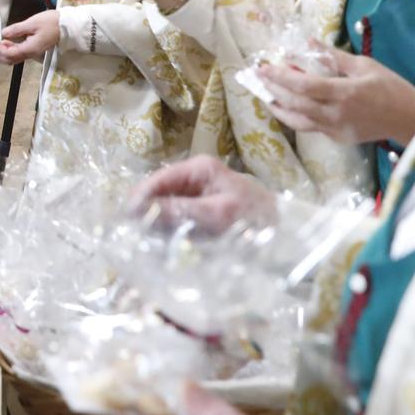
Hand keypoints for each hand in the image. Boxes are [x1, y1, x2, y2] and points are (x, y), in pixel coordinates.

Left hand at [0, 10, 59, 64]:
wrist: (68, 26)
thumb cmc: (51, 22)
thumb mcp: (32, 23)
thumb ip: (17, 29)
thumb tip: (4, 34)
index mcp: (30, 49)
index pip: (9, 53)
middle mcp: (31, 53)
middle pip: (10, 59)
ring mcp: (33, 52)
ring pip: (14, 58)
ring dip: (2, 53)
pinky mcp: (35, 48)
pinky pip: (19, 53)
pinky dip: (10, 50)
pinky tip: (6, 43)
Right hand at [127, 157, 275, 234]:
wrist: (289, 235)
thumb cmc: (256, 221)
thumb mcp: (216, 216)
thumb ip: (178, 211)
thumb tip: (137, 209)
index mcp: (199, 169)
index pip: (158, 179)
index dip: (139, 199)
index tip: (124, 222)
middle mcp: (196, 177)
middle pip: (159, 193)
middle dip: (146, 213)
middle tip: (134, 238)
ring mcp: (199, 193)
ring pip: (166, 207)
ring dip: (157, 225)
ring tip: (145, 244)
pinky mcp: (203, 210)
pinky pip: (177, 218)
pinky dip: (169, 231)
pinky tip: (164, 246)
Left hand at [258, 47, 414, 147]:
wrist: (411, 120)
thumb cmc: (392, 88)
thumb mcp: (365, 65)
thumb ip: (334, 56)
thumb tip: (309, 42)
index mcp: (344, 93)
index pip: (303, 86)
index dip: (280, 77)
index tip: (263, 67)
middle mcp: (336, 114)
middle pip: (295, 104)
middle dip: (273, 90)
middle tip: (258, 78)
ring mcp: (336, 130)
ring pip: (298, 121)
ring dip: (279, 108)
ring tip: (266, 96)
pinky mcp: (338, 138)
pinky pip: (311, 127)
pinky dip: (297, 116)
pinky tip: (289, 106)